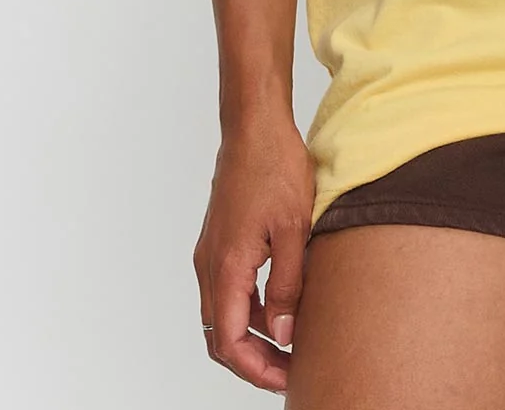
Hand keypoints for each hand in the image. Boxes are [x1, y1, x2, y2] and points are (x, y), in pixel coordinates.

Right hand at [192, 110, 316, 391]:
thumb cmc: (275, 167)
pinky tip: (282, 306)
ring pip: (224, 315)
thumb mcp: (294, 228)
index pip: (231, 343)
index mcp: (226, 267)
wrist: (254, 126)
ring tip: (292, 343)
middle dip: (254, 361)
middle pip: (221, 337)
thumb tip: (285, 334)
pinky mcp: (220, 242)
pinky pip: (228, 290)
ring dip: (253, 336)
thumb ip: (288, 284)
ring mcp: (212, 253)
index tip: (288, 378)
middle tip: (292, 369)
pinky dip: (250, 309)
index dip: (257, 369)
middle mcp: (210, 265)